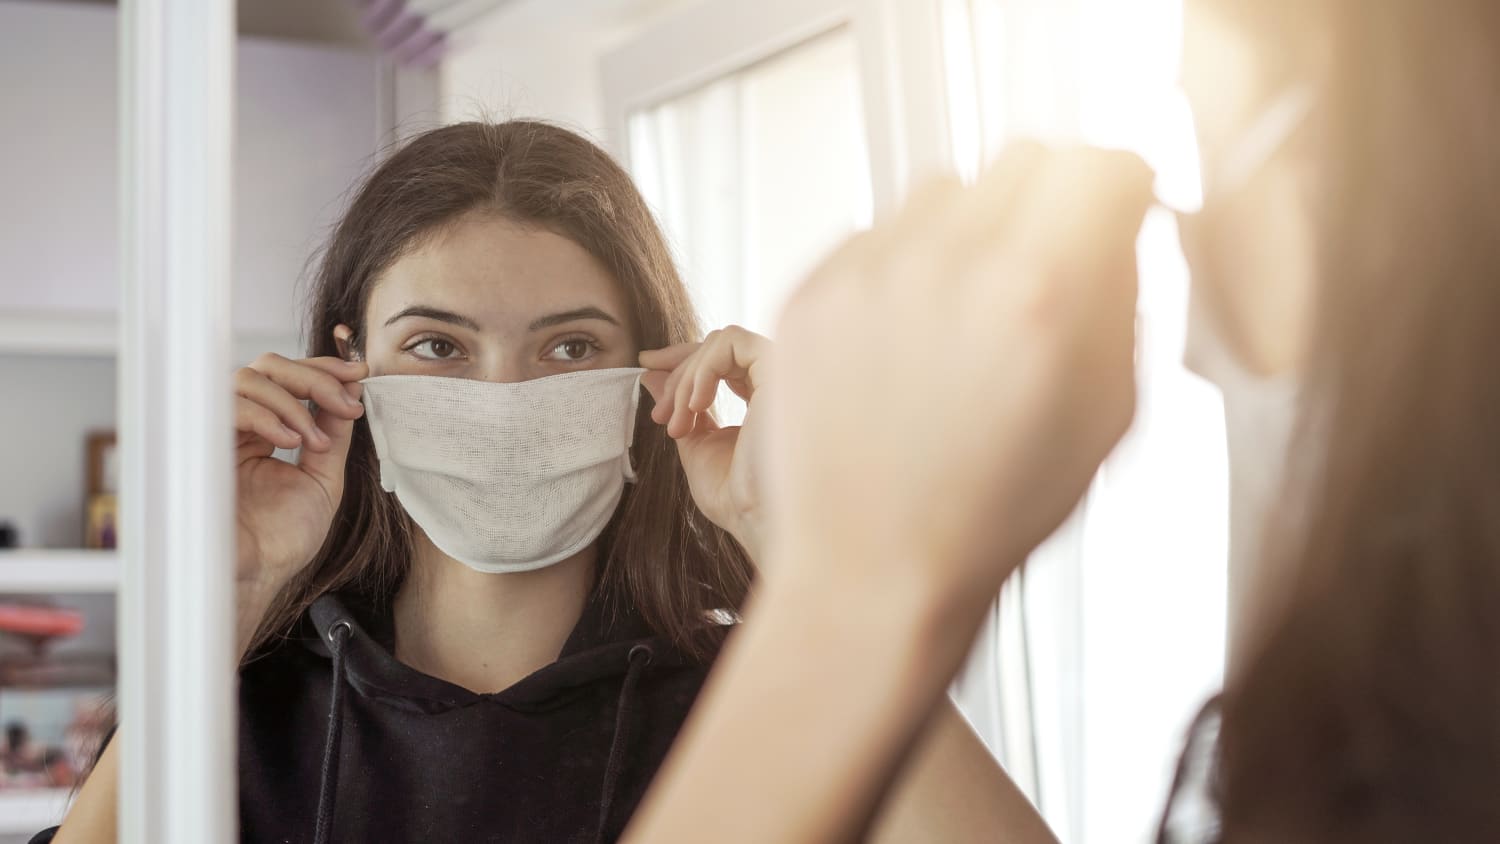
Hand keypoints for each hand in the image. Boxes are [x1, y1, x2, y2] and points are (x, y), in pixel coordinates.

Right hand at [234, 353, 367, 614]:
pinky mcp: (200, 444)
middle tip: (346, 402)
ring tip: (314, 442)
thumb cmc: (283, 539)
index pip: (286, 380)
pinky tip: (292, 441)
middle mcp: (239, 428)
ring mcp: (218, 433)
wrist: (259, 573)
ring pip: (250, 379)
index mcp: (264, 433)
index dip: (322, 369)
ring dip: (294, 403)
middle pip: (267, 368)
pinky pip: (232, 407)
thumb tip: (350, 392)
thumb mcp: (322, 478)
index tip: (358, 373)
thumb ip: (333, 435)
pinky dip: (269, 416)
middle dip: (314, 378)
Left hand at [640, 326, 770, 561]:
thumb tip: (649, 373)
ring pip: (722, 342)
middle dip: (678, 374)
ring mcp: (784, 373)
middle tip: (660, 416)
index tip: (645, 366)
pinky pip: (733, 341)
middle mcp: (778, 381)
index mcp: (762, 398)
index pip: (722, 359)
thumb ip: (678, 406)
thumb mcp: (695, 444)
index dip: (681, 359)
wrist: (758, 519)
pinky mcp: (782, 369)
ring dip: (687, 377)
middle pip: (718, 346)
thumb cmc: (736, 497)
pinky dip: (703, 368)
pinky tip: (696, 406)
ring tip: (677, 422)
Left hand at [764, 144, 1153, 602]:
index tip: (1119, 204)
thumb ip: (1123, 299)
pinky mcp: (809, 293)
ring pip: (943, 189)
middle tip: (1051, 254)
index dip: (1121, 184)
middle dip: (1052, 197)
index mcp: (1039, 291)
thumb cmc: (994, 510)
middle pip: (1022, 159)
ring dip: (973, 224)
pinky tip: (911, 333)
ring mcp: (867, 272)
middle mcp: (947, 263)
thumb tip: (1120, 226)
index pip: (1097, 164)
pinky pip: (874, 234)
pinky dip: (904, 263)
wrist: (873, 567)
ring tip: (972, 305)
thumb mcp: (1107, 413)